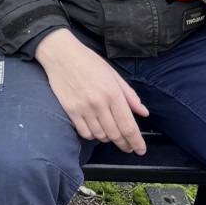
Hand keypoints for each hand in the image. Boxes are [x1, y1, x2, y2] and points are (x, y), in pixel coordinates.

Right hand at [34, 27, 148, 154]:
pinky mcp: (70, 111)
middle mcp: (99, 104)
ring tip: (112, 136)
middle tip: (129, 147)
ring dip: (108, 139)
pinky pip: (84, 133)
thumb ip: (129, 95)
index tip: (141, 150)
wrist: (61, 55)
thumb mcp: (113, 74)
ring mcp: (83, 108)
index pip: (128, 125)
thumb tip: (144, 113)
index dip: (136, 141)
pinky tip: (95, 131)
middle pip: (115, 134)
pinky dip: (92, 136)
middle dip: (125, 144)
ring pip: (100, 135)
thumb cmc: (89, 61)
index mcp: (112, 93)